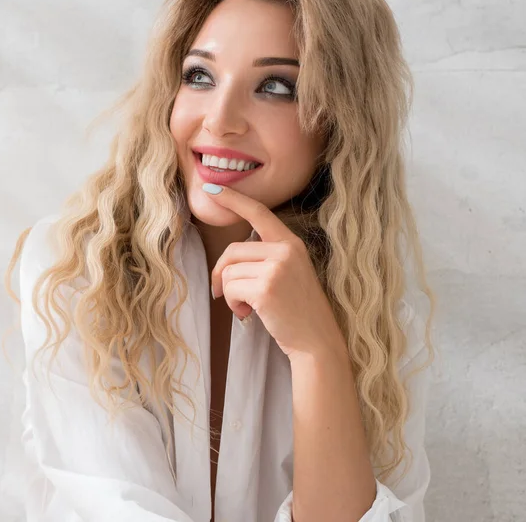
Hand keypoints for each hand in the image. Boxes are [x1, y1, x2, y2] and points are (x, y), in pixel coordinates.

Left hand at [205, 183, 346, 359]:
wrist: (316, 341)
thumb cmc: (297, 310)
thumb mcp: (289, 273)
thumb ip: (266, 257)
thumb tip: (227, 261)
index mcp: (291, 243)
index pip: (259, 213)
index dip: (234, 199)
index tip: (212, 187)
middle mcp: (286, 250)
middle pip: (233, 251)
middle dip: (221, 273)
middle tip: (222, 293)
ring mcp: (277, 268)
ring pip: (229, 272)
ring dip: (230, 294)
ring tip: (248, 308)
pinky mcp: (266, 288)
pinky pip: (230, 288)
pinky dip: (232, 304)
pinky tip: (248, 314)